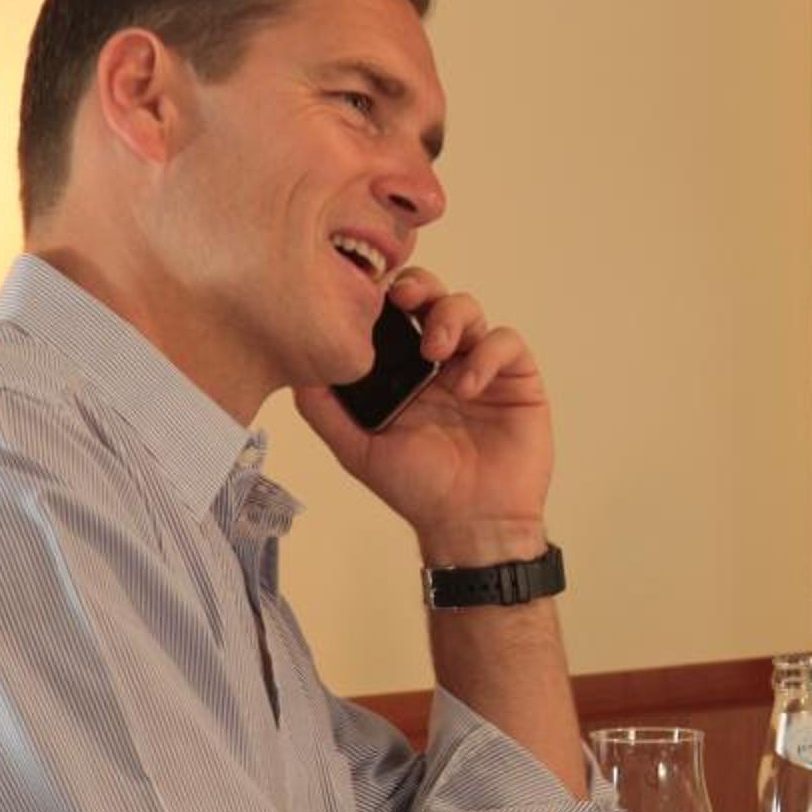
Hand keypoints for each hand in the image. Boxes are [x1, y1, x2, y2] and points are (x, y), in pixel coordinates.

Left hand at [292, 268, 552, 562]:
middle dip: (418, 287)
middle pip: (431, 296)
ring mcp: (480, 366)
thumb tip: (295, 366)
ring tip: (435, 351)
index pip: (393, 313)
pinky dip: (486, 354)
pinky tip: (467, 385)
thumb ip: (323, 409)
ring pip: (469, 309)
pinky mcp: (516, 378)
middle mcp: (441, 362)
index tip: (368, 295)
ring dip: (450, 318)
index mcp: (403, 370)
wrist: (471, 524)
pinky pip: (506, 342)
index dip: (383, 294)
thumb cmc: (417, 490)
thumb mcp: (356, 449)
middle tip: (402, 299)